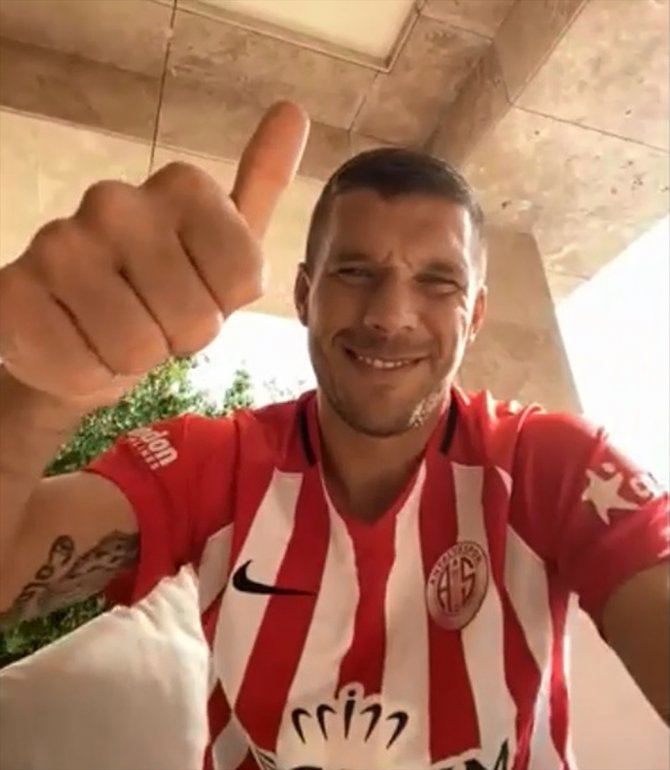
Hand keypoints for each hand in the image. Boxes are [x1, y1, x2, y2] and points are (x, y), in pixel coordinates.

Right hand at [0, 102, 309, 410]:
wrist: (78, 331)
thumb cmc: (160, 291)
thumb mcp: (221, 245)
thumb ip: (258, 184)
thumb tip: (293, 112)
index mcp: (181, 187)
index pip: (245, 277)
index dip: (223, 305)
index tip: (198, 291)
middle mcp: (117, 201)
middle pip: (197, 319)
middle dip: (178, 338)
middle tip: (152, 319)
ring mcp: (60, 243)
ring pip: (138, 347)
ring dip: (132, 359)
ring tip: (114, 332)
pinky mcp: (14, 293)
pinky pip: (84, 367)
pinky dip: (88, 374)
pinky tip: (76, 343)